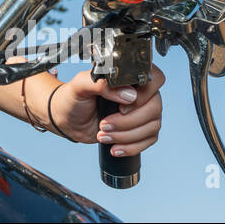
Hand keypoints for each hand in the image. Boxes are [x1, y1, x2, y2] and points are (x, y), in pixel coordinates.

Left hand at [47, 64, 164, 155]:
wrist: (68, 119)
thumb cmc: (74, 98)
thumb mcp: (81, 85)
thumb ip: (101, 84)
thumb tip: (128, 94)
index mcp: (129, 76)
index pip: (155, 79)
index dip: (144, 95)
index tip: (122, 107)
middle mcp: (141, 92)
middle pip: (154, 108)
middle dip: (127, 122)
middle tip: (104, 124)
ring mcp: (143, 111)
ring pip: (152, 126)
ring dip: (126, 135)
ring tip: (102, 134)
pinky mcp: (141, 129)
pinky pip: (148, 140)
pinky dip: (131, 147)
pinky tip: (114, 147)